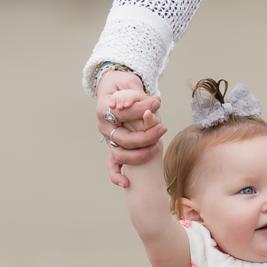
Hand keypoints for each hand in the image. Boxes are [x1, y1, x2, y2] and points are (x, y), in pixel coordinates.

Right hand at [96, 70, 165, 186]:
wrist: (115, 91)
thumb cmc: (122, 86)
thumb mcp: (128, 83)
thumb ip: (137, 93)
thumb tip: (152, 103)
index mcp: (104, 108)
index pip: (123, 113)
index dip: (141, 110)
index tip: (157, 104)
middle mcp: (104, 126)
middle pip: (124, 138)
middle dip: (146, 136)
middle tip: (163, 128)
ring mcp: (109, 139)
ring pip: (121, 154)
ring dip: (139, 155)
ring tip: (157, 147)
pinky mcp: (114, 148)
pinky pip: (112, 166)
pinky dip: (117, 176)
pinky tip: (126, 183)